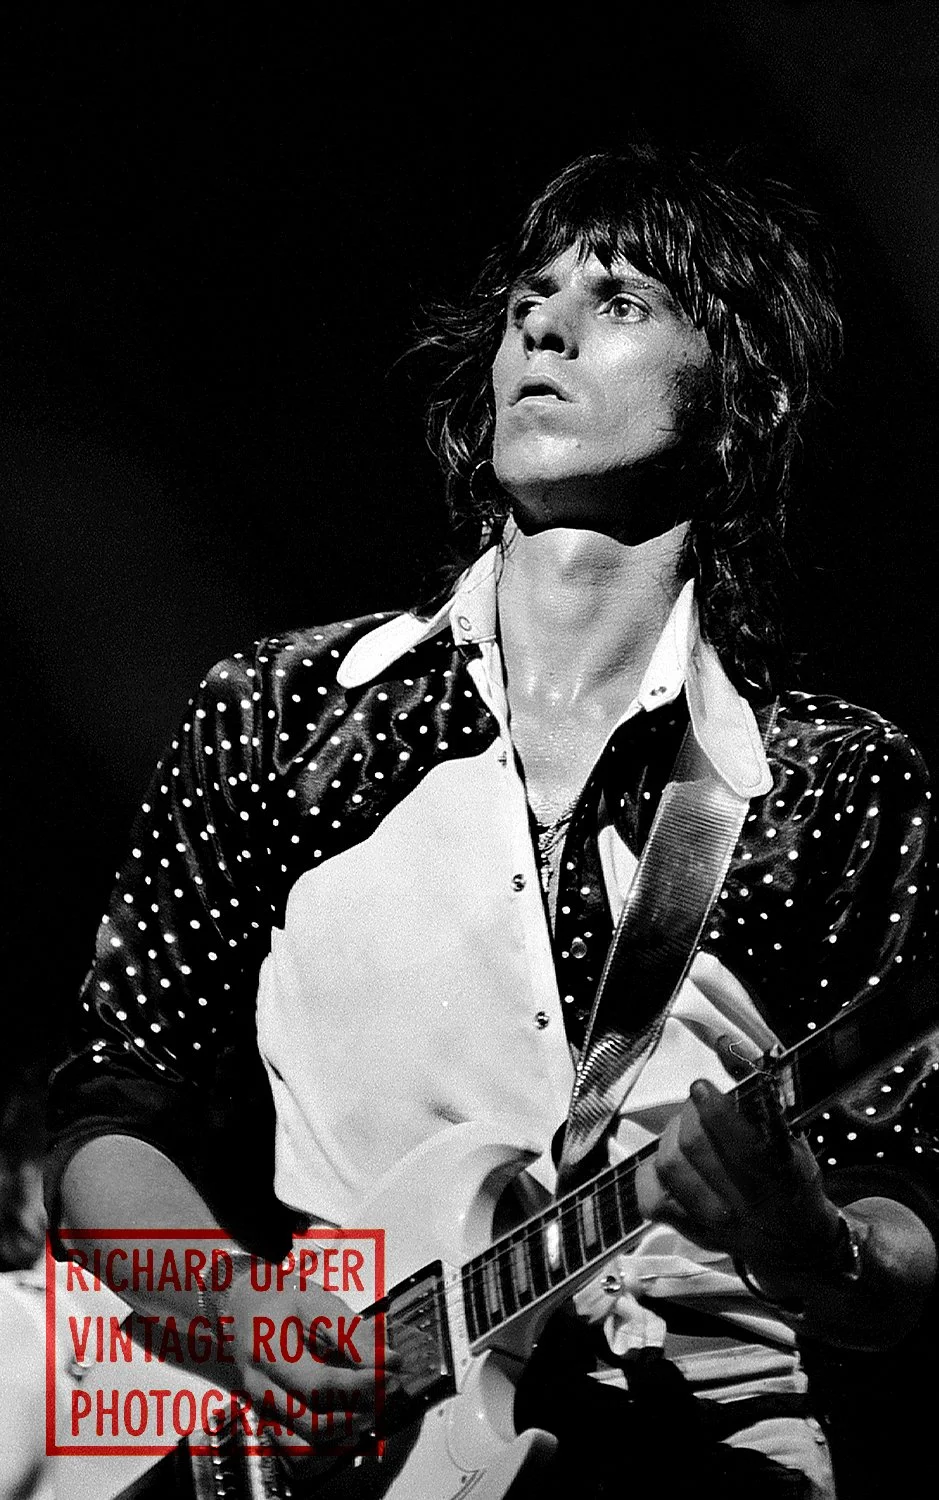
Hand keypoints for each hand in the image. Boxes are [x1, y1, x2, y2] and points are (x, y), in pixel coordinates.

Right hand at [222, 1263, 397, 1454]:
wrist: (245, 1311)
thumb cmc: (283, 1303)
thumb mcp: (316, 1302)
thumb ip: (351, 1333)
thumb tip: (388, 1361)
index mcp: (267, 1354)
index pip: (318, 1384)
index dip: (360, 1384)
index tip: (391, 1371)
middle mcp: (260, 1391)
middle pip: (313, 1423)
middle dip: (361, 1410)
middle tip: (390, 1387)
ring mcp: (263, 1413)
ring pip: (306, 1448)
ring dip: (347, 1433)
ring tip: (373, 1405)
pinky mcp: (270, 1425)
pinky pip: (299, 1455)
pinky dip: (329, 1446)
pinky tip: (350, 1421)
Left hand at [635, 1037, 842, 1289]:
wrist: (796, 1247)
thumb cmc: (793, 1181)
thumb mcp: (792, 1139)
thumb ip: (759, 1094)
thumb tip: (724, 1044)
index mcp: (779, 1175)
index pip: (740, 1144)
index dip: (713, 1111)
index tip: (701, 1087)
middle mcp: (745, 1203)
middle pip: (694, 1147)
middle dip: (690, 1114)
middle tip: (698, 1105)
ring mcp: (715, 1223)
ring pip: (670, 1167)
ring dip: (671, 1136)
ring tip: (685, 1130)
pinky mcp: (691, 1234)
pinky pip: (650, 1199)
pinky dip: (650, 1174)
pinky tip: (666, 1163)